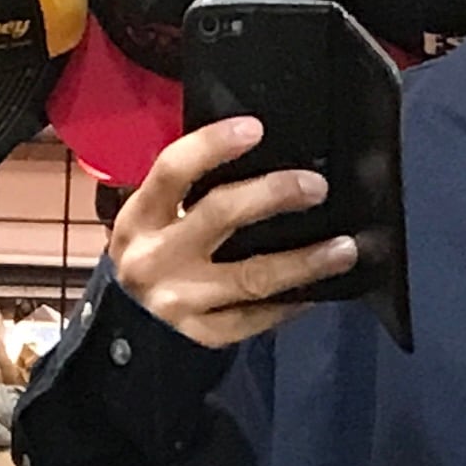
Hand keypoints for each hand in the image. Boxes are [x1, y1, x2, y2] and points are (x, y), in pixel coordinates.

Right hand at [110, 116, 354, 348]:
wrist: (121, 334)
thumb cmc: (150, 259)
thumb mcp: (151, 222)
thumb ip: (188, 195)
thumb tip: (259, 159)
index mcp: (140, 218)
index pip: (173, 170)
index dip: (212, 145)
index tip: (255, 129)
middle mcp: (156, 258)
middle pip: (220, 215)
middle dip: (273, 195)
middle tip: (316, 187)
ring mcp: (179, 301)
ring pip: (251, 277)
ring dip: (304, 261)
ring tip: (344, 249)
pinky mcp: (201, 336)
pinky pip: (254, 319)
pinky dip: (288, 305)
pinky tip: (315, 292)